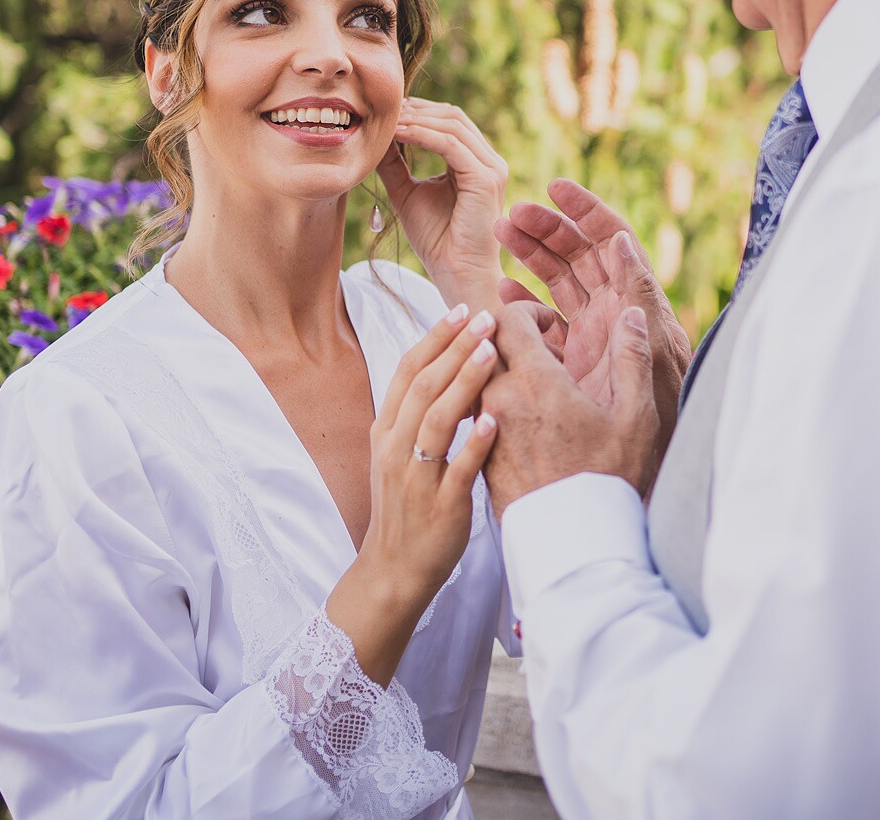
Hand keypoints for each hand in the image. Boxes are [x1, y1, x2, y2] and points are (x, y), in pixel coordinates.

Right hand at [327, 304, 499, 683]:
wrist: (393, 571)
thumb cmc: (408, 507)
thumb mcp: (401, 453)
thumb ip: (419, 414)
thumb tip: (447, 366)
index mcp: (386, 430)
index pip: (407, 371)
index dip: (433, 337)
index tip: (460, 308)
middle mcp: (395, 448)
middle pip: (423, 386)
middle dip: (454, 347)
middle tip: (485, 316)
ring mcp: (415, 478)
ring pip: (436, 420)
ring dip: (464, 383)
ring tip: (491, 352)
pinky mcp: (440, 507)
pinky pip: (456, 470)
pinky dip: (474, 444)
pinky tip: (494, 420)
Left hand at [378, 97, 508, 314]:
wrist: (456, 273)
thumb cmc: (437, 240)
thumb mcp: (408, 192)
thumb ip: (396, 165)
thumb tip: (376, 137)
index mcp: (476, 163)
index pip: (451, 122)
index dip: (419, 112)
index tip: (388, 112)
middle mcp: (489, 162)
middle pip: (454, 116)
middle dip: (417, 110)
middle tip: (385, 111)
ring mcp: (491, 168)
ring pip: (452, 125)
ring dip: (416, 120)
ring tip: (388, 122)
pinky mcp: (484, 178)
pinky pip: (450, 144)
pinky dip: (422, 135)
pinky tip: (399, 135)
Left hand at [480, 300, 658, 516]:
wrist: (575, 545)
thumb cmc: (610, 479)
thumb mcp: (635, 417)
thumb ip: (632, 358)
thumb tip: (631, 313)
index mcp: (535, 383)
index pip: (505, 320)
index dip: (527, 313)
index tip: (550, 327)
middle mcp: (499, 401)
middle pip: (480, 346)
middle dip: (506, 337)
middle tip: (539, 350)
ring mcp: (483, 430)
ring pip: (472, 379)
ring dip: (494, 369)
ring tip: (530, 383)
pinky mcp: (479, 456)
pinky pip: (470, 411)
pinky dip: (487, 399)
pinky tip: (520, 415)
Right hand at [494, 179, 689, 473]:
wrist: (644, 465)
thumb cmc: (661, 413)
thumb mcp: (654, 349)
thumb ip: (639, 297)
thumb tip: (619, 241)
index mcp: (634, 300)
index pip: (611, 240)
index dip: (586, 209)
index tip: (554, 186)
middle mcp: (613, 311)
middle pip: (579, 254)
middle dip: (547, 228)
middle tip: (509, 214)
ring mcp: (591, 336)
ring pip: (558, 281)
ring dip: (530, 254)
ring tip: (498, 234)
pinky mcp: (572, 362)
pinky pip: (545, 322)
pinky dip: (524, 302)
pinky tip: (502, 292)